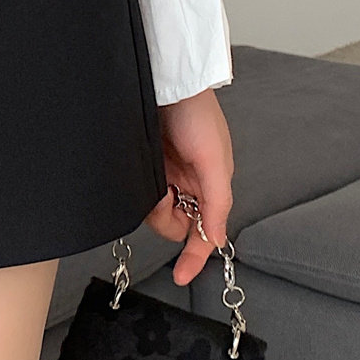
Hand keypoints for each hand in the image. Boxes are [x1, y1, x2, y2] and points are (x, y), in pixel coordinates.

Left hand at [142, 88, 233, 285]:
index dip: (195, 256)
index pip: (205, 232)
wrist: (167, 83)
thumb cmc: (197, 114)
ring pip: (157, 210)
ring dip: (153, 200)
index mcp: (212, 186)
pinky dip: (142, 188)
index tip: (182, 276)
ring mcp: (167, 174)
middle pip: (177, 224)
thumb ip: (217, 202)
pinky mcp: (147, 164)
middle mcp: (190, 183)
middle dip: (167, 216)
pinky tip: (144, 168)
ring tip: (153, 174)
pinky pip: (142, 191)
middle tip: (162, 192)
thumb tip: (216, 238)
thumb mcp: (214, 161)